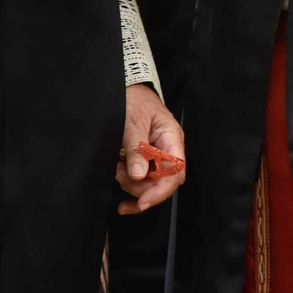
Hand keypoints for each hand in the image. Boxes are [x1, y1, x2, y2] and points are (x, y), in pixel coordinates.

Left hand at [116, 83, 185, 214]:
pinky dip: (131, 186)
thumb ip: (136, 148)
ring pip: (151, 184)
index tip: (142, 201)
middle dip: (141, 188)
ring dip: (132, 185)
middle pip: (163, 182)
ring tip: (117, 170)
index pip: (175, 172)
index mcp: (172, 138)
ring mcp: (158, 157)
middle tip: (120, 176)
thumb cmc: (135, 100)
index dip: (160, 190)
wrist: (129, 90)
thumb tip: (139, 175)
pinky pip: (143, 180)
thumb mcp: (132, 122)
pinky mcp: (147, 161)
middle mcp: (169, 150)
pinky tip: (122, 187)